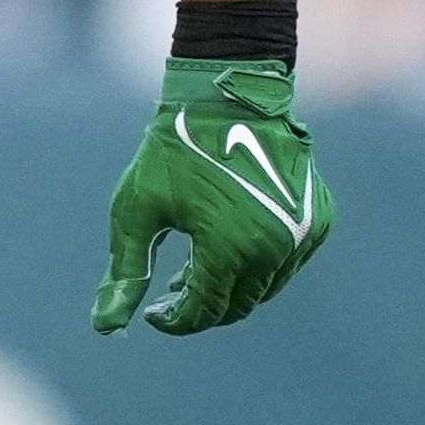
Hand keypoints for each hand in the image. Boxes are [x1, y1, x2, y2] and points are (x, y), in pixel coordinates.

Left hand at [95, 56, 330, 336]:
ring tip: (193, 272)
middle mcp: (274, 247)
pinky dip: (260, 266)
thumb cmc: (173, 150)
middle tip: (170, 296)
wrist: (227, 96)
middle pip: (236, 306)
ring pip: (265, 289)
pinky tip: (228, 250)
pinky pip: (288, 263)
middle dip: (200, 309)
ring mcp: (302, 234)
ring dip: (229, 289)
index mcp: (229, 248)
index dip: (174, 320)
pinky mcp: (319, 219)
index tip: (151, 312)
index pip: (203, 312)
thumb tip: (105, 328)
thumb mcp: (137, 210)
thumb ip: (125, 272)